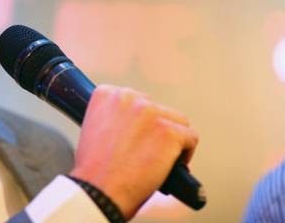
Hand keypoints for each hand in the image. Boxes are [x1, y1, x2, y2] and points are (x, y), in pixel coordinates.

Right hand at [69, 84, 198, 219]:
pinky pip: (190, 137)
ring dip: (172, 139)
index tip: (137, 137)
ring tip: (161, 158)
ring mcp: (150, 112)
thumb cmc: (95, 168)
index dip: (139, 121)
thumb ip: (113, 116)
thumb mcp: (94, 128)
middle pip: (157, 108)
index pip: (136, 99)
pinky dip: (185, 153)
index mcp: (107, 94)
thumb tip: (136, 122)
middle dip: (155, 129)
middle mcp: (128, 97)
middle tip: (147, 151)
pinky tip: (172, 165)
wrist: (99, 190)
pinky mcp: (169, 131)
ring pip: (177, 121)